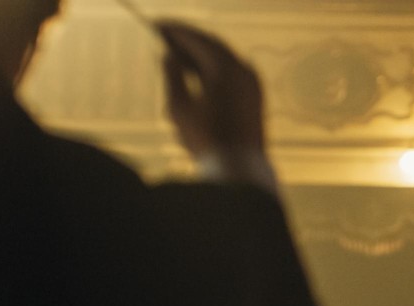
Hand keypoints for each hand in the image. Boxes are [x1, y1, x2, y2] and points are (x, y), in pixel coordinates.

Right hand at [157, 21, 272, 187]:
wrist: (239, 169)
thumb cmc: (206, 139)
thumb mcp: (179, 106)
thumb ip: (172, 75)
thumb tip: (169, 57)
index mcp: (225, 67)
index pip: (197, 39)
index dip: (176, 31)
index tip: (158, 27)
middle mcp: (244, 70)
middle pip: (212, 45)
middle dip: (188, 40)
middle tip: (165, 36)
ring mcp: (253, 84)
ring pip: (224, 59)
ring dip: (200, 55)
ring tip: (177, 55)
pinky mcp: (256, 98)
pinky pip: (233, 73)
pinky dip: (214, 69)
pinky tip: (197, 75)